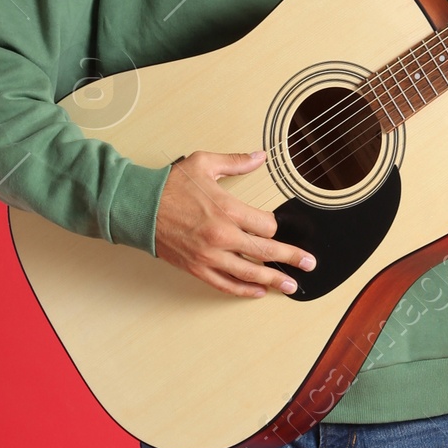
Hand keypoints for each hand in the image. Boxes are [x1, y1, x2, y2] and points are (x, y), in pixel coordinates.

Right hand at [153, 149, 315, 298]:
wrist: (138, 206)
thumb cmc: (169, 185)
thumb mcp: (205, 164)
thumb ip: (236, 162)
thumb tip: (261, 156)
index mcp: (227, 209)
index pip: (266, 226)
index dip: (277, 228)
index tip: (281, 228)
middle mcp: (221, 235)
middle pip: (265, 251)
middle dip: (291, 258)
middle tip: (309, 264)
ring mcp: (209, 255)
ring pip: (249, 273)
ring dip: (273, 280)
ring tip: (291, 285)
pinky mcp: (197, 268)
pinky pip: (225, 284)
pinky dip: (243, 290)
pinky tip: (258, 292)